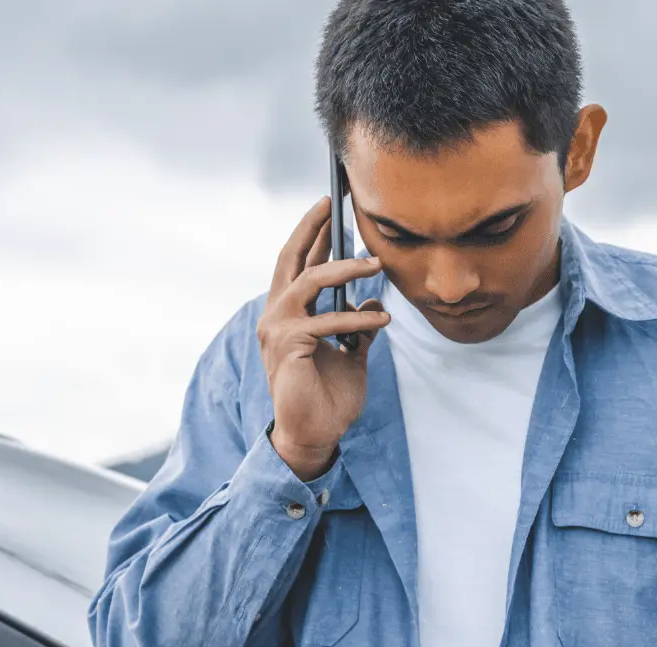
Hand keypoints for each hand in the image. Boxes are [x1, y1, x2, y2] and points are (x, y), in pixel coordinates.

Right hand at [257, 197, 390, 480]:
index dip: (313, 233)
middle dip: (313, 227)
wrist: (314, 434)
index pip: (299, 263)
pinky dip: (356, 319)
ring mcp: (277, 328)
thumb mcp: (351, 354)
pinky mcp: (287, 345)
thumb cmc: (328, 396)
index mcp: (287, 312)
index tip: (330, 206)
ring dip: (345, 268)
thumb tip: (369, 302)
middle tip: (333, 202)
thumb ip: (356, 326)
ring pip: (311, 281)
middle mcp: (275, 314)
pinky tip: (381, 319)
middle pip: (291, 257)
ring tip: (376, 264)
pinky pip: (326, 321)